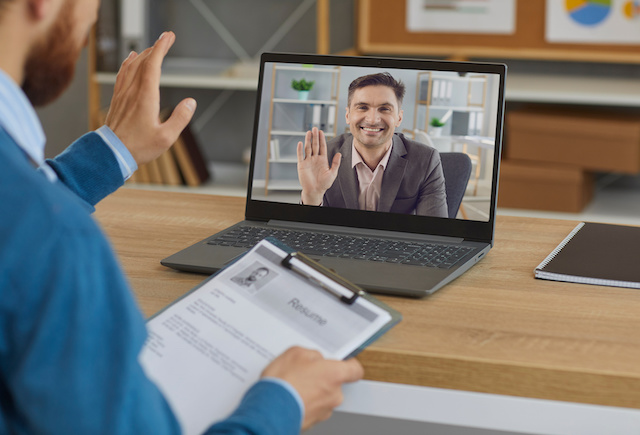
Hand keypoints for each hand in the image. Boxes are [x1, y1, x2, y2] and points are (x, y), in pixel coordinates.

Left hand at [104, 31, 196, 165]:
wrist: (111, 153)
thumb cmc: (139, 147)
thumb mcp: (167, 137)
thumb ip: (180, 118)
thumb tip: (191, 102)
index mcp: (146, 96)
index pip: (153, 65)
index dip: (161, 48)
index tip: (168, 37)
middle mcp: (132, 90)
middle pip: (143, 61)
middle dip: (156, 47)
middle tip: (166, 38)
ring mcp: (123, 94)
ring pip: (131, 66)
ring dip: (143, 53)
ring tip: (152, 47)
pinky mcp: (117, 99)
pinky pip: (122, 74)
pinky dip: (128, 63)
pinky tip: (130, 59)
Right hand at [262, 346, 363, 430]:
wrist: (270, 409)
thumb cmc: (284, 381)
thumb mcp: (296, 353)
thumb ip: (312, 354)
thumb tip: (315, 359)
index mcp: (335, 374)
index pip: (355, 370)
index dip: (349, 365)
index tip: (344, 363)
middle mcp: (334, 394)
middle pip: (336, 383)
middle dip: (322, 378)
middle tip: (305, 372)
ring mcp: (325, 410)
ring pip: (323, 397)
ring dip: (312, 391)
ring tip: (294, 385)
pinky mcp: (313, 422)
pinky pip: (313, 408)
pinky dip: (305, 403)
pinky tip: (291, 397)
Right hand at [297, 127, 340, 204]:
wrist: (315, 191)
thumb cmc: (324, 184)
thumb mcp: (332, 173)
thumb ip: (335, 163)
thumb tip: (339, 154)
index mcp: (322, 159)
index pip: (322, 147)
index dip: (322, 139)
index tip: (321, 132)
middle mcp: (315, 159)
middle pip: (315, 145)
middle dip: (315, 137)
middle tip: (315, 128)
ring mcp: (308, 161)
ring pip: (308, 148)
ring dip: (308, 140)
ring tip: (309, 133)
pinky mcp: (301, 165)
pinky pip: (300, 156)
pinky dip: (300, 150)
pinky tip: (300, 143)